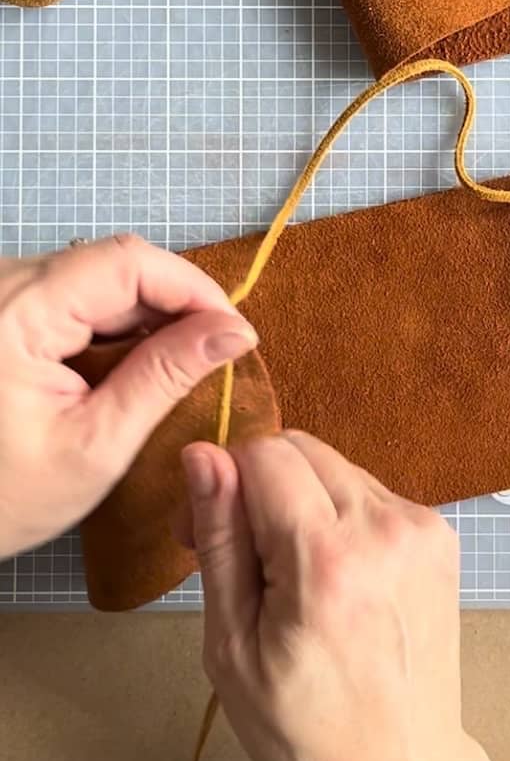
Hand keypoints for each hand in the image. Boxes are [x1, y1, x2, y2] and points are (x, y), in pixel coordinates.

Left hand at [0, 235, 256, 558]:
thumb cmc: (0, 498)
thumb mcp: (96, 445)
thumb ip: (166, 377)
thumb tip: (234, 332)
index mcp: (16, 313)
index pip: (128, 262)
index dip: (193, 288)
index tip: (235, 332)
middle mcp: (2, 283)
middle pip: (115, 262)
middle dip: (176, 303)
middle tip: (217, 353)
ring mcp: (0, 291)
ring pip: (99, 274)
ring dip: (149, 313)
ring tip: (181, 363)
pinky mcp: (3, 306)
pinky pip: (75, 293)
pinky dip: (116, 323)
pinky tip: (135, 362)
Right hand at [184, 431, 502, 760]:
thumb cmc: (312, 727)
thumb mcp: (233, 644)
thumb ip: (220, 538)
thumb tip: (202, 457)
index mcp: (327, 560)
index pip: (264, 452)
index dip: (224, 479)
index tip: (209, 527)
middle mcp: (384, 530)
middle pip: (299, 447)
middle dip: (259, 484)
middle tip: (247, 551)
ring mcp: (420, 528)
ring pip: (333, 464)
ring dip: (302, 498)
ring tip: (293, 570)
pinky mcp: (438, 533)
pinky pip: (368, 489)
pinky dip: (339, 513)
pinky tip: (333, 570)